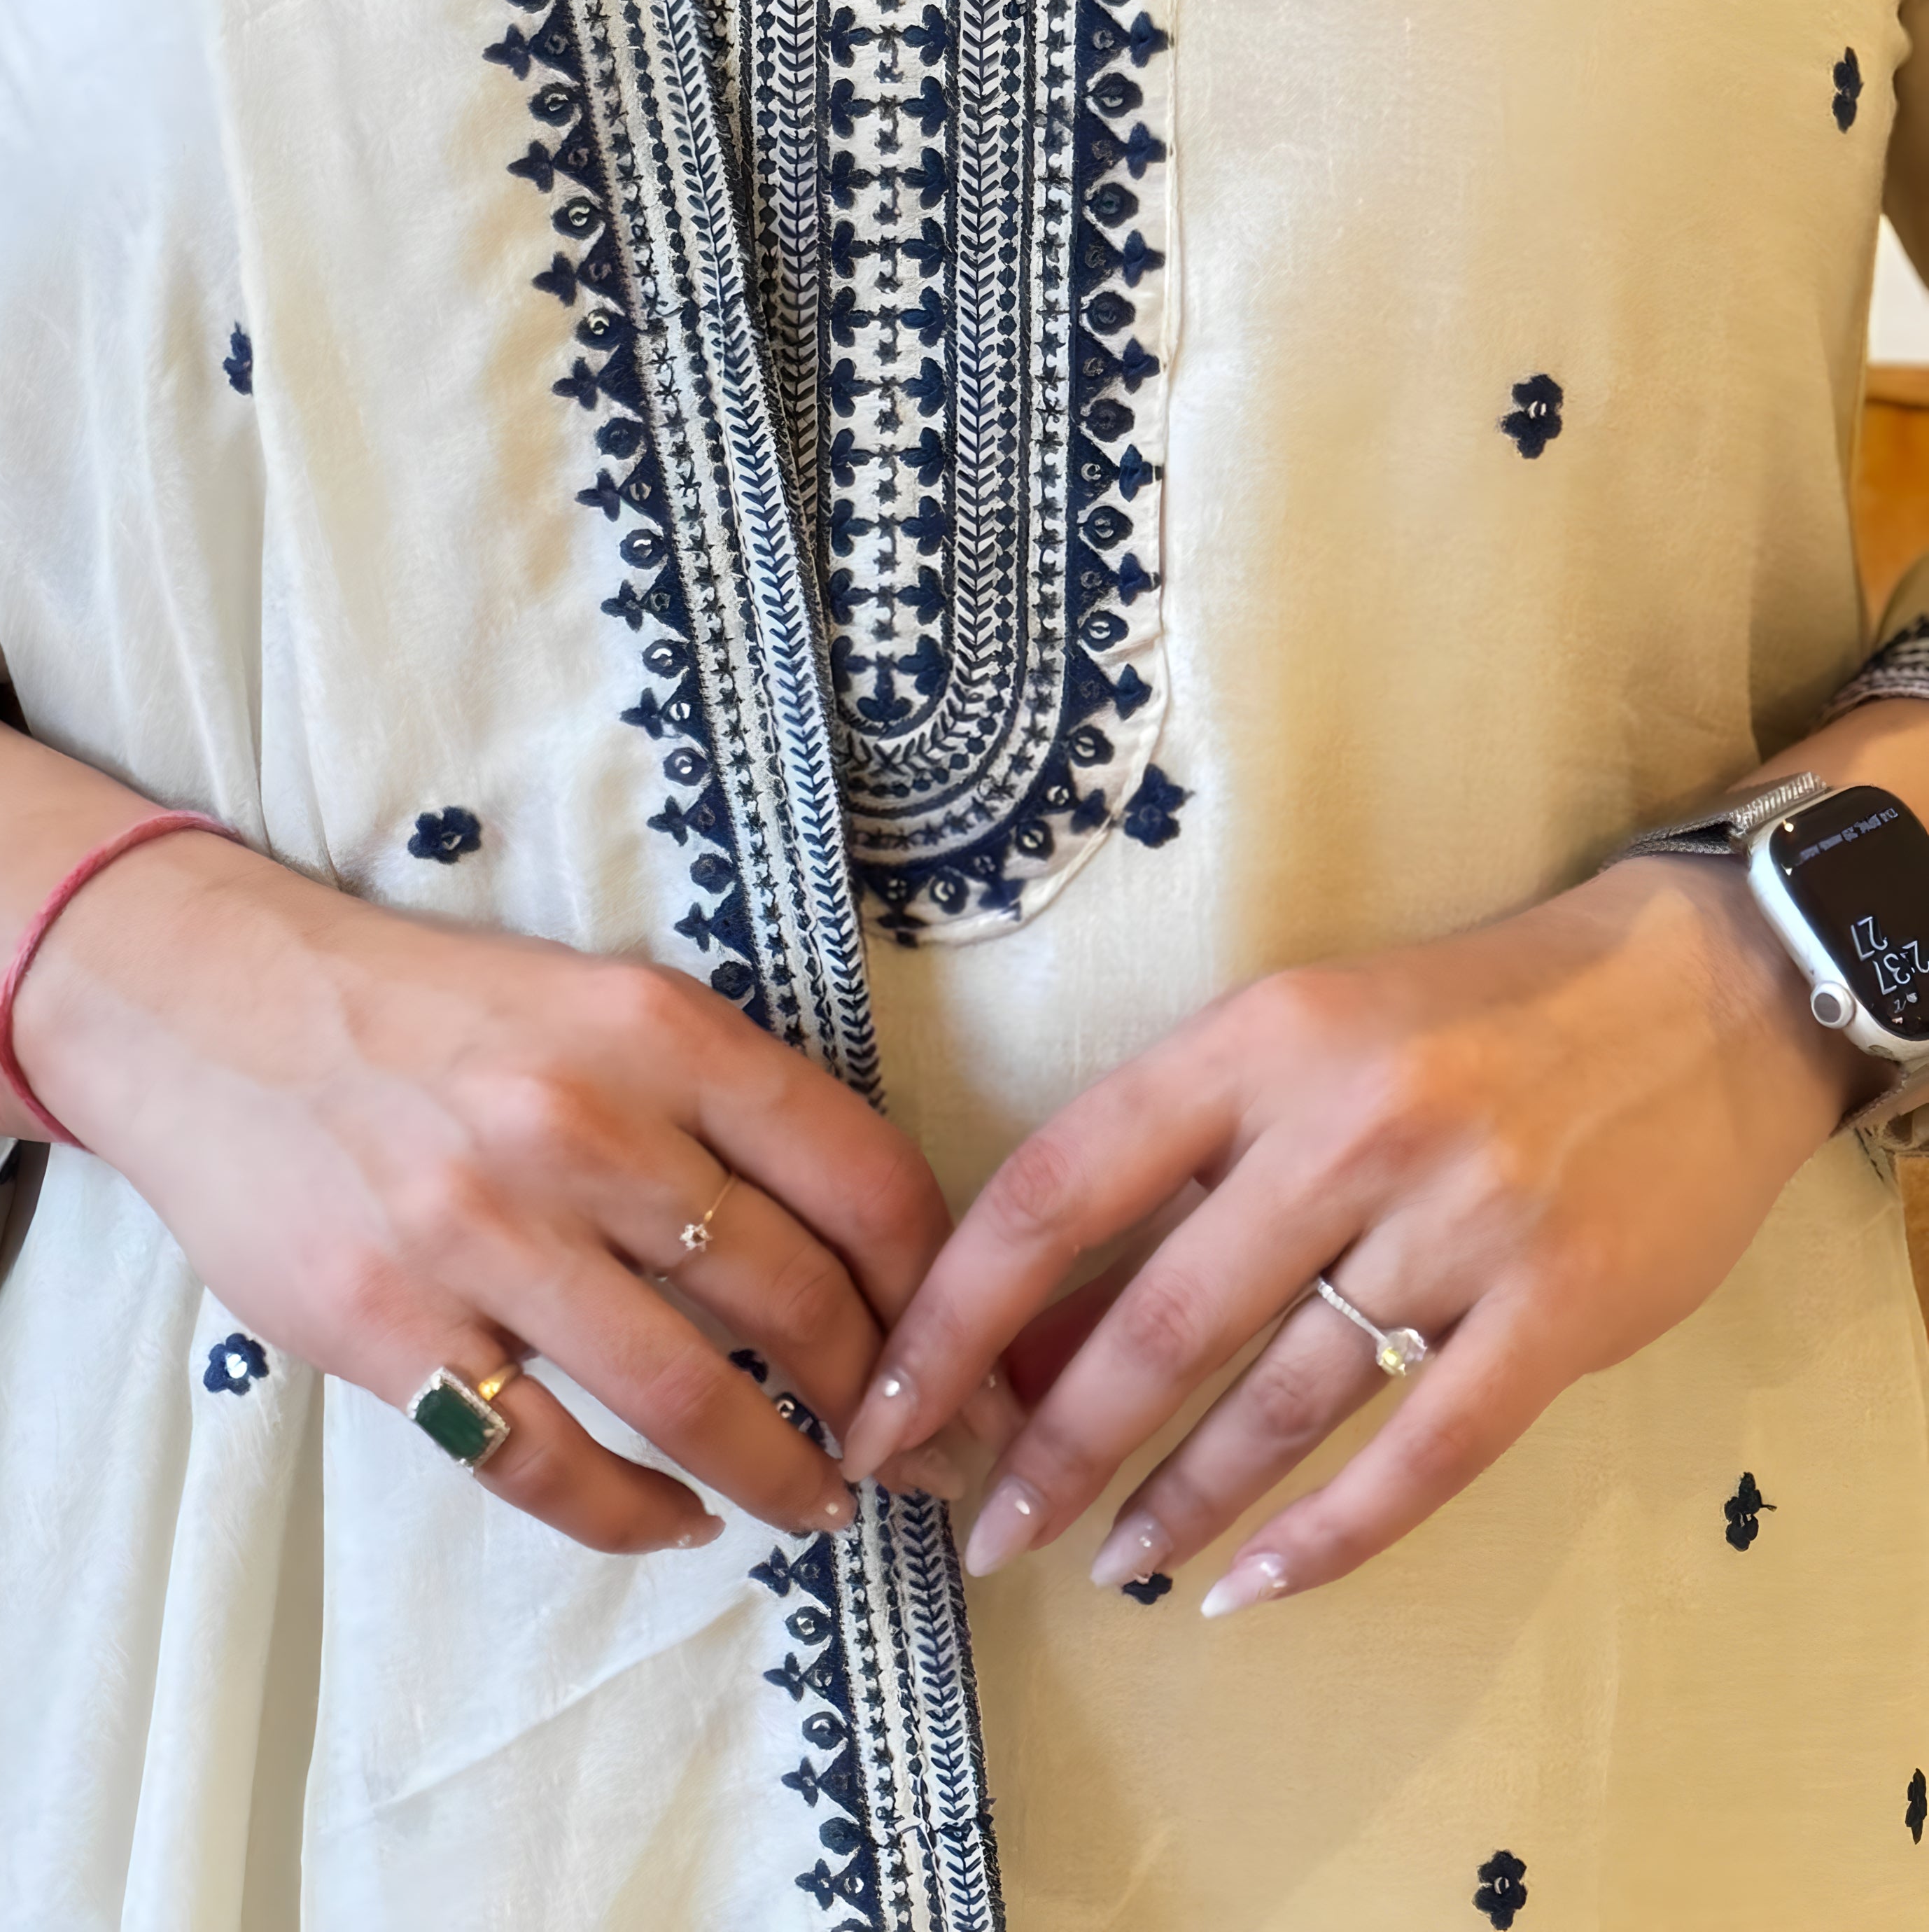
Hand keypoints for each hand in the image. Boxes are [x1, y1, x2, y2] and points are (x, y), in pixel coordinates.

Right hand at [19, 832, 965, 1553]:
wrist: (215, 1007)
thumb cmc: (434, 1012)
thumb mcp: (600, 1004)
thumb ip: (722, 1103)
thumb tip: (872, 1237)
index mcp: (656, 1029)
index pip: (861, 1174)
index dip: (943, 1284)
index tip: (972, 1349)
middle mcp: (580, 1125)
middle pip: (795, 1298)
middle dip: (887, 1400)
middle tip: (924, 1455)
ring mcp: (480, 1233)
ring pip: (691, 1399)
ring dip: (785, 1475)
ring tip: (825, 1503)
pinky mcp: (388, 1326)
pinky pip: (550, 1462)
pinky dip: (639, 1516)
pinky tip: (683, 1522)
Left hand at [840, 853, 1880, 1608]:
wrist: (1694, 994)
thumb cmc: (1460, 1017)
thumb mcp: (1297, 1039)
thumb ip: (1176, 1165)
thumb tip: (1032, 1324)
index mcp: (1255, 1040)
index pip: (1061, 1187)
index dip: (958, 1311)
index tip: (888, 1405)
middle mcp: (1346, 1126)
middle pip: (1158, 1317)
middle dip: (1052, 1446)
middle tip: (983, 1534)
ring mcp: (1460, 1221)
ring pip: (1280, 1401)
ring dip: (1178, 1503)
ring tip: (1111, 1570)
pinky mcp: (1560, 1308)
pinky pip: (1420, 1454)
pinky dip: (1327, 1538)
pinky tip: (1249, 1588)